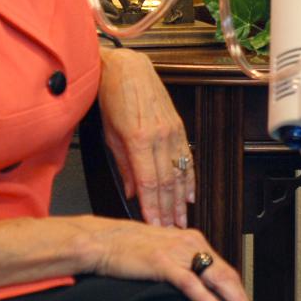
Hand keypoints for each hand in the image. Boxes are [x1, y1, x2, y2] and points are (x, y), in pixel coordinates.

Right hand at [87, 218, 259, 300]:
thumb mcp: (164, 253)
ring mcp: (177, 252)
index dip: (239, 292)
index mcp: (193, 240)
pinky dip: (205, 298)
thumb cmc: (130, 249)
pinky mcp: (161, 262)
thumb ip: (182, 264)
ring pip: (215, 278)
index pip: (224, 269)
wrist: (102, 241)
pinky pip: (189, 282)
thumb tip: (198, 284)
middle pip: (226, 274)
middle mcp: (190, 243)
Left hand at [97, 47, 192, 226]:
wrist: (127, 68)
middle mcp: (159, 135)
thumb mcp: (109, 134)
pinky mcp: (178, 125)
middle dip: (169, 210)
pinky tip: (191, 193)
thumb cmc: (113, 97)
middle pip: (167, 182)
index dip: (152, 208)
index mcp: (139, 139)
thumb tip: (132, 191)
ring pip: (180, 172)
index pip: (148, 183)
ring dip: (182, 199)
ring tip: (182, 220)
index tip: (154, 226)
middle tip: (171, 232)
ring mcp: (172, 130)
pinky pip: (187, 156)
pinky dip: (190, 177)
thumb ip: (124, 165)